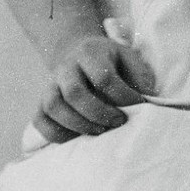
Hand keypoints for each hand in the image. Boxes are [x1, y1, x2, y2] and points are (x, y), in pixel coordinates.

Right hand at [32, 33, 154, 144]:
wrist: (77, 52)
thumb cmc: (109, 61)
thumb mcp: (128, 56)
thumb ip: (140, 75)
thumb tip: (148, 97)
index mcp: (89, 52)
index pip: (103, 77)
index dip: (123, 96)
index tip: (139, 105)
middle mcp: (66, 67)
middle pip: (74, 93)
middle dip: (99, 113)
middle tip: (119, 122)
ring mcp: (51, 85)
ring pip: (54, 107)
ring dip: (79, 125)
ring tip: (101, 132)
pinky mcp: (42, 102)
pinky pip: (40, 120)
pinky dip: (57, 134)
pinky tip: (77, 137)